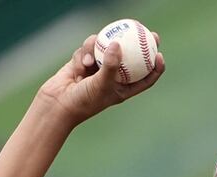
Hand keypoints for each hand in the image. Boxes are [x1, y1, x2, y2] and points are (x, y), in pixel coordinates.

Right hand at [37, 31, 164, 124]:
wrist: (57, 104)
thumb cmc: (83, 101)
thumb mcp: (101, 84)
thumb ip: (110, 65)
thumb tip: (117, 44)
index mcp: (123, 88)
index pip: (144, 78)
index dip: (154, 67)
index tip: (159, 55)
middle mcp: (112, 77)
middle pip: (130, 58)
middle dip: (137, 43)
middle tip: (146, 32)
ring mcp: (97, 68)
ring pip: (105, 48)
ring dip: (97, 50)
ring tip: (90, 60)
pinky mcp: (82, 62)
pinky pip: (87, 49)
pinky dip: (84, 54)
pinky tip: (81, 64)